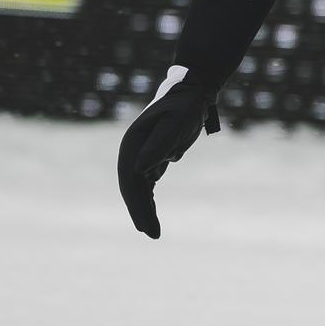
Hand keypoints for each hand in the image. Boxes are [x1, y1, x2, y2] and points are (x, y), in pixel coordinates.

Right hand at [117, 66, 220, 238]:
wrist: (195, 91)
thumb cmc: (186, 104)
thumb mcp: (176, 122)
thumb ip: (159, 144)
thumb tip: (140, 171)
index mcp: (133, 143)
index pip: (130, 179)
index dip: (135, 204)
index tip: (144, 225)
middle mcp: (134, 150)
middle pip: (133, 187)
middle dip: (141, 212)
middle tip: (153, 235)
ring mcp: (143, 153)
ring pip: (140, 187)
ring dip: (145, 208)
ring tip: (154, 232)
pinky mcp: (155, 155)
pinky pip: (148, 182)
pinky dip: (149, 198)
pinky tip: (152, 215)